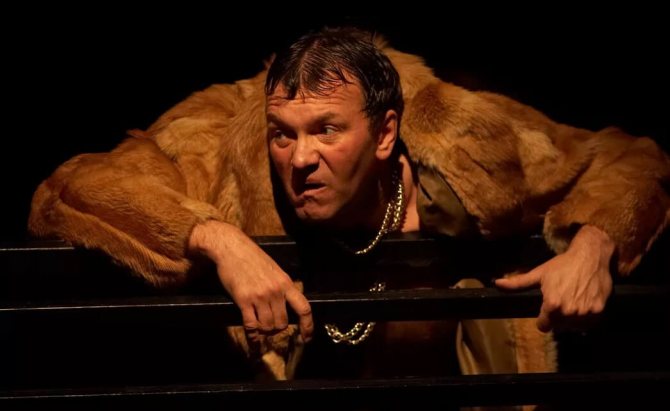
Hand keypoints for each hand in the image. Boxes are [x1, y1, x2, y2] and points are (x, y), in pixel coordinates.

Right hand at [189, 220, 312, 341]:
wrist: (232, 247)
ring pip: (268, 326)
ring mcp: (260, 296)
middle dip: (276, 329)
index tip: (306, 338)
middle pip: (283, 322)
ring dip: (264, 331)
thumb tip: (286, 305)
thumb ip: (281, 287)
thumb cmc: (252, 257)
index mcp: (285, 283)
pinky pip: (251, 325)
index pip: (304, 308)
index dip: (307, 326)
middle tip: (270, 328)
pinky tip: (253, 340)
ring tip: (260, 328)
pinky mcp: (244, 300)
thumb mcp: (274, 269)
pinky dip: (253, 337)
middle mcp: (275, 291)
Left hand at [495, 225, 614, 331]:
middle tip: (560, 301)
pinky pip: (589, 323)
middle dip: (557, 317)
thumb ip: (518, 283)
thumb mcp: (539, 273)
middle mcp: (568, 312)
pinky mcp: (599, 311)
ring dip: (572, 319)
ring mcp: (585, 313)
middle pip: (558, 326)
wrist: (590, 256)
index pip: (544, 326)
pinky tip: (582, 304)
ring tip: (571, 302)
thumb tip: (497, 284)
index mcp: (552, 305)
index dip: (543, 319)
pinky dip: (585, 318)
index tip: (546, 311)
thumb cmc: (562, 264)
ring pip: (574, 326)